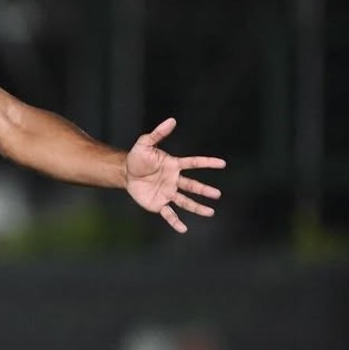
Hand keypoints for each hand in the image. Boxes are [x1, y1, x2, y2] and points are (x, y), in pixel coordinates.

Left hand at [124, 117, 225, 232]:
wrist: (126, 172)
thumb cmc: (137, 157)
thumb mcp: (145, 143)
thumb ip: (158, 133)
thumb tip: (172, 120)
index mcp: (174, 165)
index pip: (194, 163)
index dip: (207, 163)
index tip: (222, 163)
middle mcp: (174, 180)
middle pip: (192, 186)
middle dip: (204, 190)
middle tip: (217, 194)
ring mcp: (167, 193)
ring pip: (185, 202)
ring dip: (197, 207)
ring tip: (210, 212)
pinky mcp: (158, 204)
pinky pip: (169, 214)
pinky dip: (175, 221)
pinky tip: (183, 229)